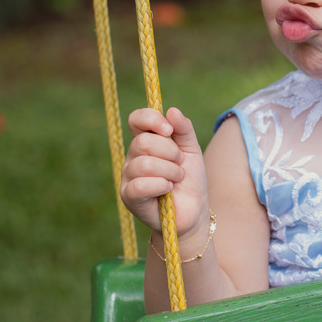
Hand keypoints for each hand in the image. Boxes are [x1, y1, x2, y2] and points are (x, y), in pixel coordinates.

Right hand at [120, 107, 209, 243]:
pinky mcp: (128, 196)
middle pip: (143, 141)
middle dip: (170, 152)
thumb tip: (171, 111)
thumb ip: (184, 129)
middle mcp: (133, 156)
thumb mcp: (192, 149)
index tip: (169, 130)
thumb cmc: (190, 179)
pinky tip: (167, 189)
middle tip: (180, 164)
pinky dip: (161, 185)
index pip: (136, 119)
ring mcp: (128, 176)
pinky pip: (140, 185)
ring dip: (170, 171)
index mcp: (146, 141)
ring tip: (177, 179)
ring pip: (144, 164)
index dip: (152, 119)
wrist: (193, 210)